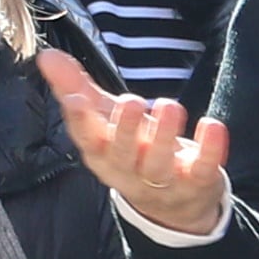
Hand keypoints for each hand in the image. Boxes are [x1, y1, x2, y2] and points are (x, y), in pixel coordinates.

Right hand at [36, 51, 232, 235]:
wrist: (172, 203)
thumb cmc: (131, 149)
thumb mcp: (103, 120)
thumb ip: (75, 87)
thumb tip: (46, 55)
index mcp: (102, 155)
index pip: (86, 140)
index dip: (79, 121)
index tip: (75, 98)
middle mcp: (129, 172)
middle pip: (123, 156)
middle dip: (126, 130)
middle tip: (132, 102)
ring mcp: (163, 182)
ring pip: (160, 165)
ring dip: (165, 136)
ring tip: (170, 106)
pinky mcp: (196, 184)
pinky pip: (202, 170)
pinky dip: (209, 150)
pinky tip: (212, 126)